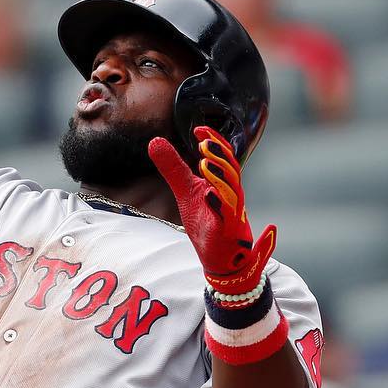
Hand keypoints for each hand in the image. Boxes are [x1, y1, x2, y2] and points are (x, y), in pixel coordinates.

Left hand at [148, 126, 276, 299]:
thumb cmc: (208, 220)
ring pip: (232, 193)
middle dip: (219, 157)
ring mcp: (232, 215)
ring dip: (221, 178)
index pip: (224, 158)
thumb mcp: (186, 191)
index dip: (215, 142)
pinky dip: (221, 207)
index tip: (200, 130)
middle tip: (203, 144)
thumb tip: (154, 141)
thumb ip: (173, 168)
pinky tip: (210, 195)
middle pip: (231, 172)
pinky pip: (227, 219)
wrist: (221, 258)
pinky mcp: (227, 234)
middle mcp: (232, 196)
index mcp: (224, 184)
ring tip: (204, 164)